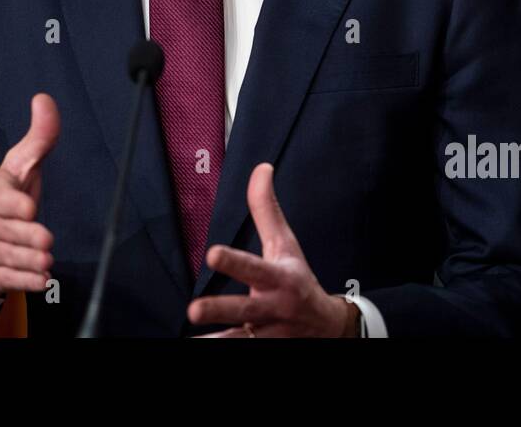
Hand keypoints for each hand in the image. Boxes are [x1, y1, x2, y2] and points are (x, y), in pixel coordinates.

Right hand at [0, 93, 59, 293]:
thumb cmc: (6, 196)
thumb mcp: (20, 165)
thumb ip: (38, 137)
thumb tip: (44, 99)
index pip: (0, 199)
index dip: (14, 204)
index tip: (29, 208)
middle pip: (7, 232)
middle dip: (26, 238)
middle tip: (45, 242)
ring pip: (9, 258)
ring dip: (28, 261)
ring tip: (46, 261)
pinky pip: (8, 280)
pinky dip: (25, 282)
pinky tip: (41, 281)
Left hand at [187, 162, 359, 336]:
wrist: (327, 327)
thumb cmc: (298, 279)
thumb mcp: (285, 244)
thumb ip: (266, 209)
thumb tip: (261, 168)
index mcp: (277, 278)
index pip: (253, 267)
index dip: (234, 261)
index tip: (212, 254)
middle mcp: (273, 308)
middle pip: (244, 309)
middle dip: (220, 310)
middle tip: (193, 309)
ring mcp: (269, 334)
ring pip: (241, 341)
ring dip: (219, 342)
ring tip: (193, 344)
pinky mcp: (265, 350)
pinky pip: (244, 353)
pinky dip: (224, 353)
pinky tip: (200, 352)